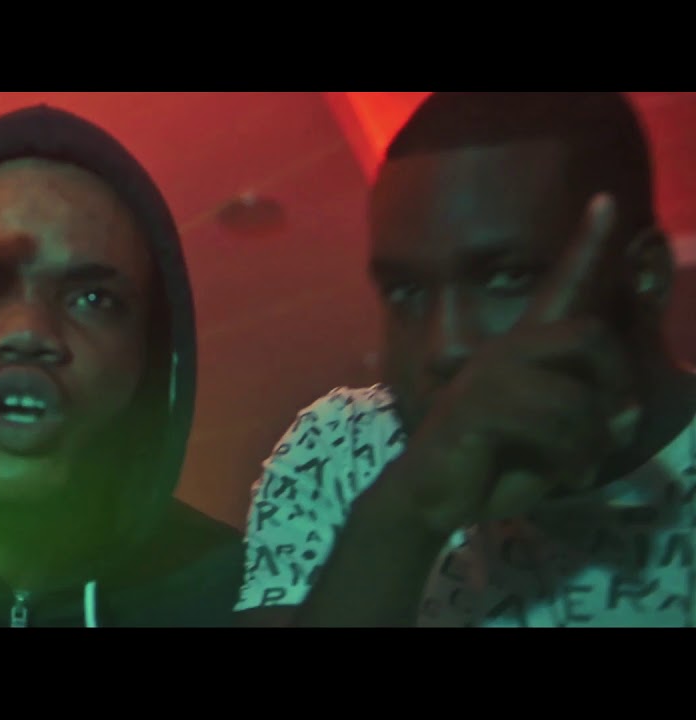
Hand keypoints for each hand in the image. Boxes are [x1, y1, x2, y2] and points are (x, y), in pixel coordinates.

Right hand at [374, 193, 635, 536]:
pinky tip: (565, 474)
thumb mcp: (558, 445)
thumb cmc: (493, 466)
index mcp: (524, 350)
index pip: (559, 286)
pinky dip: (573, 456)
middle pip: (590, 334)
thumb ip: (592, 423)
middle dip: (617, 383)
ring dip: (593, 438)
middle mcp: (505, 351)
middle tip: (614, 427)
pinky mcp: (476, 409)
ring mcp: (487, 377)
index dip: (586, 244)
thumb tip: (621, 414)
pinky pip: (551, 421)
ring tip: (583, 465)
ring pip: (578, 392)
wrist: (430, 497)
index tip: (606, 199)